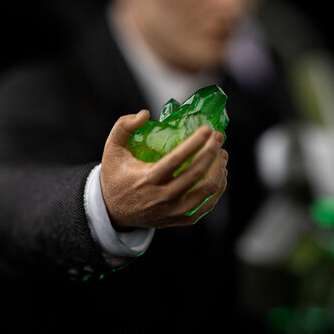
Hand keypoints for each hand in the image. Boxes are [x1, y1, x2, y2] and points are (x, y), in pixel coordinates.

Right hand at [100, 109, 227, 228]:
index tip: (207, 129)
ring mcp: (172, 211)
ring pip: (206, 192)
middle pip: (195, 175)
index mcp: (145, 179)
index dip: (194, 144)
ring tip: (221, 153)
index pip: (175, 160)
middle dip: (211, 152)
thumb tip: (145, 113)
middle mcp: (161, 198)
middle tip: (218, 136)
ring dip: (219, 170)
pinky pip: (205, 206)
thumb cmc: (115, 176)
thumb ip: (124, 126)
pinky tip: (220, 173)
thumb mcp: (112, 149)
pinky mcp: (178, 220)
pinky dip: (217, 189)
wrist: (113, 212)